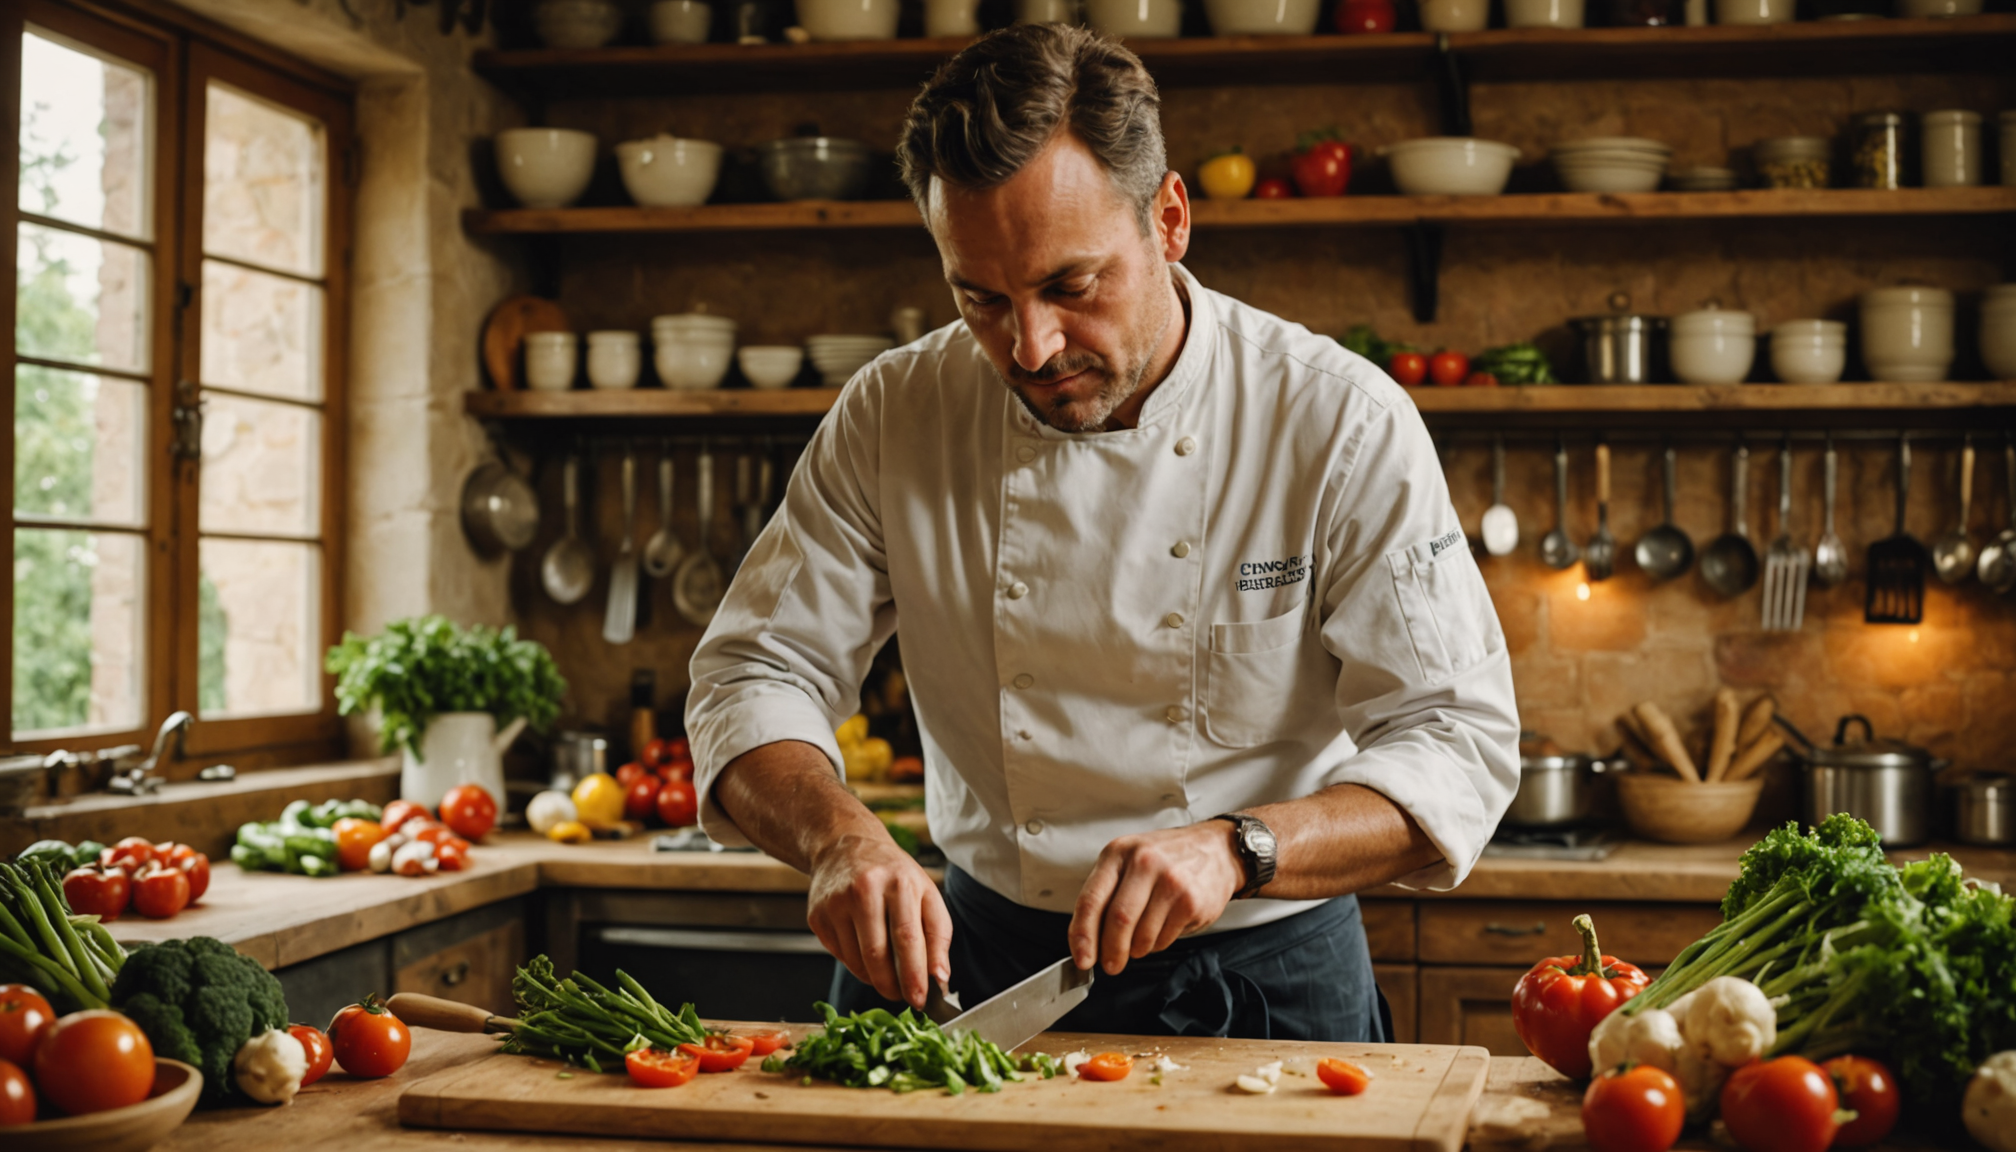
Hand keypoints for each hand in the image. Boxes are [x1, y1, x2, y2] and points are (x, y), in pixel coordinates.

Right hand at [806, 831, 951, 1008]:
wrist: (845, 846)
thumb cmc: (893, 874)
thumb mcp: (926, 893)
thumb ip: (938, 935)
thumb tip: (940, 978)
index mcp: (898, 882)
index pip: (907, 938)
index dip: (914, 975)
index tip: (920, 1000)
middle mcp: (864, 890)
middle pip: (877, 955)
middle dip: (892, 986)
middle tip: (902, 997)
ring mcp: (835, 902)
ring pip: (856, 961)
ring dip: (875, 978)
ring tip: (887, 974)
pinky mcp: (817, 915)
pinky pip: (840, 956)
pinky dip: (857, 965)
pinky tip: (865, 951)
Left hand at [1068, 821, 1245, 976]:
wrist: (1215, 850)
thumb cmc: (1165, 858)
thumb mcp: (1128, 861)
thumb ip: (1105, 894)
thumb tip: (1086, 941)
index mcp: (1118, 853)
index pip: (1091, 900)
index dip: (1083, 935)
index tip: (1081, 959)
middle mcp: (1143, 862)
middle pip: (1118, 921)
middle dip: (1111, 951)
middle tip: (1111, 965)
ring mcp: (1170, 881)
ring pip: (1142, 936)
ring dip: (1137, 949)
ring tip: (1143, 936)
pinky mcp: (1191, 901)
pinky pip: (1164, 939)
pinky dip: (1158, 943)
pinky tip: (1164, 926)